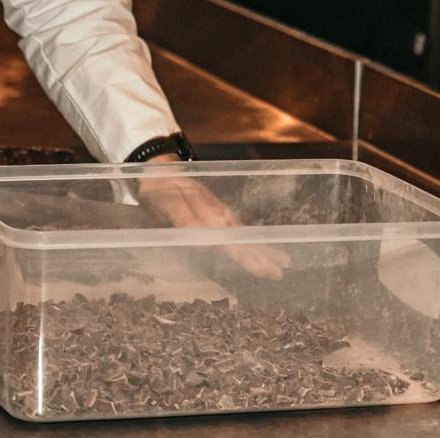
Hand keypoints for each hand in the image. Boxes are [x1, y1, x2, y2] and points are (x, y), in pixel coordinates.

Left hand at [138, 160, 289, 280]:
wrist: (159, 167)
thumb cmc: (158, 190)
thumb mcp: (164, 203)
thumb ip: (182, 218)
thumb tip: (203, 239)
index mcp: (204, 210)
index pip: (228, 237)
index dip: (244, 254)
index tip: (261, 268)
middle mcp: (217, 212)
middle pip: (241, 237)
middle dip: (259, 255)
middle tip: (278, 272)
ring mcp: (219, 211)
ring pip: (243, 232)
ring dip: (262, 248)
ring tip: (282, 262)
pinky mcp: (218, 211)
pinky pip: (239, 228)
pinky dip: (253, 240)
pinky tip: (264, 250)